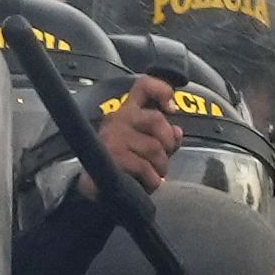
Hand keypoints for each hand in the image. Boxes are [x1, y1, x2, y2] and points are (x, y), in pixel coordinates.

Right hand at [82, 76, 180, 200]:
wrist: (97, 188)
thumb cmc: (124, 166)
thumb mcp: (146, 147)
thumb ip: (164, 137)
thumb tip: (177, 132)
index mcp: (128, 112)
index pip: (144, 86)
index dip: (162, 91)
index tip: (171, 108)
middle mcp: (118, 119)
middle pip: (157, 119)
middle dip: (167, 143)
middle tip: (163, 159)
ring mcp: (113, 137)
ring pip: (154, 147)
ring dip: (160, 167)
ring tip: (153, 175)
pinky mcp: (112, 157)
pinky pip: (145, 167)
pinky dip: (152, 181)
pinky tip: (147, 184)